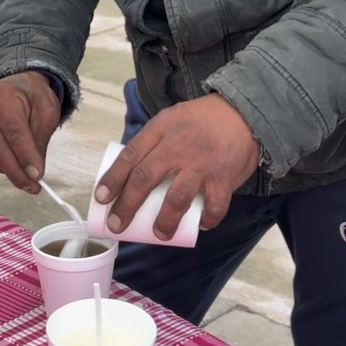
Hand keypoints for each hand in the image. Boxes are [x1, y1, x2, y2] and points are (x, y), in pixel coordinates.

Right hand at [0, 71, 61, 191]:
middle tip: (34, 187)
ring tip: (28, 176)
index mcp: (1, 95)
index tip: (38, 175)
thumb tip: (34, 171)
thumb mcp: (46, 110)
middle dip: (17, 172)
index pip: (13, 131)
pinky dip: (0, 167)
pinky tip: (15, 164)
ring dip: (9, 172)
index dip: (25, 155)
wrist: (15, 85)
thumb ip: (40, 138)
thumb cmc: (33, 97)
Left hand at [94, 93, 260, 239]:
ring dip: (164, 221)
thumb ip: (154, 141)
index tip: (101, 198)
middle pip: (145, 179)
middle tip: (117, 225)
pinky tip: (202, 226)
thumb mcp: (172, 118)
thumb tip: (131, 173)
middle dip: (127, 206)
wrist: (244, 111)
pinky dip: (207, 220)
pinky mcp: (224, 177)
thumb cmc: (202, 119)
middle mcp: (178, 146)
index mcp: (162, 129)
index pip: (130, 156)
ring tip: (159, 234)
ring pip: (176, 199)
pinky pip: (214, 206)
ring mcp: (201, 163)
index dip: (113, 179)